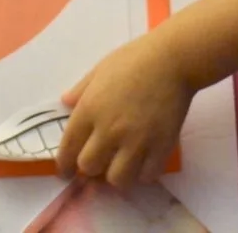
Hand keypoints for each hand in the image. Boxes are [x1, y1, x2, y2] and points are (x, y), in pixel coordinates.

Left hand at [55, 33, 193, 189]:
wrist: (172, 60)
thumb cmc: (134, 59)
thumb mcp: (99, 69)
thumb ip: (81, 89)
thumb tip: (65, 103)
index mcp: (90, 109)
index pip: (68, 148)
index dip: (64, 164)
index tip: (66, 170)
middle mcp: (109, 130)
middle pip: (90, 167)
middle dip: (89, 168)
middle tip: (97, 162)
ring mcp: (136, 141)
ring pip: (118, 179)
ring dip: (116, 176)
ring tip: (120, 166)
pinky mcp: (161, 147)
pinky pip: (147, 176)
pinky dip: (142, 174)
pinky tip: (142, 163)